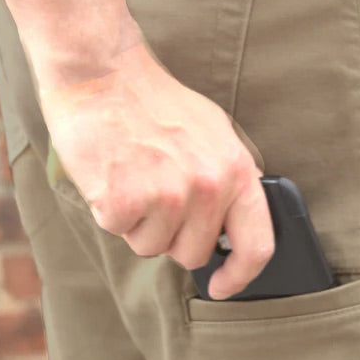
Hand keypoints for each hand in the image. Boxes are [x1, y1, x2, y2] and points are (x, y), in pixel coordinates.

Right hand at [37, 38, 274, 299]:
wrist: (102, 73)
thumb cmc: (155, 103)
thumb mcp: (214, 132)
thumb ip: (229, 178)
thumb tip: (237, 224)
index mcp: (235, 170)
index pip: (257, 245)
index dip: (240, 276)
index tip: (222, 286)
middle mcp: (208, 186)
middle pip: (192, 254)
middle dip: (171, 235)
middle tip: (154, 192)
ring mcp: (167, 194)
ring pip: (152, 247)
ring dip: (138, 223)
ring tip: (132, 175)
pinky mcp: (126, 200)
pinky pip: (118, 231)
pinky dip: (109, 210)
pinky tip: (111, 174)